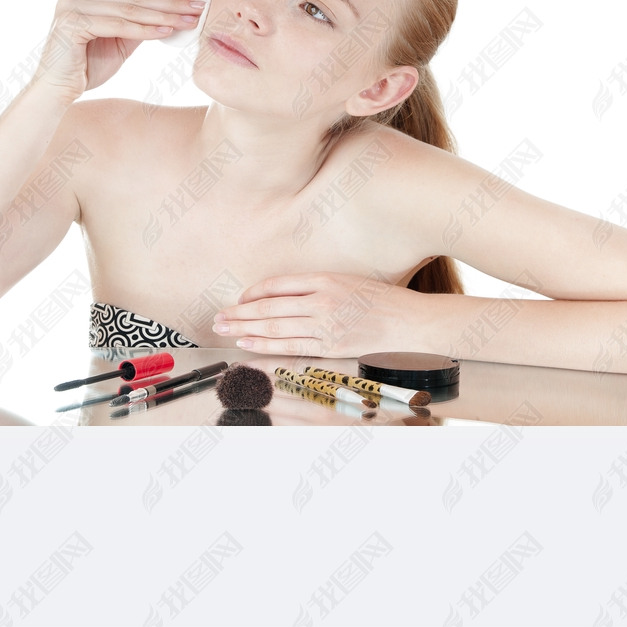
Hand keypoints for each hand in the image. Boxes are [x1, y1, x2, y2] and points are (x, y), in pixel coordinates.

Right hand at [29, 0, 208, 102]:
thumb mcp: (119, 43)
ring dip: (163, 15)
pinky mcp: (72, 22)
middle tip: (200, 2)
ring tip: (190, 19)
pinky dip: (143, 29)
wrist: (57, 92)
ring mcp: (73, 5)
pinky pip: (116, 25)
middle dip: (171, 0)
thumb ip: (138, 26)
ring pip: (128, 10)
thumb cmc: (86, 70)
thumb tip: (170, 16)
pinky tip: (166, 32)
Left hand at [210, 273, 423, 357]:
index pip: (277, 285)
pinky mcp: (330, 346)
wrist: (409, 321)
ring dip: (245, 329)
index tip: (238, 300)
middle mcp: (321, 300)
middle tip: (217, 317)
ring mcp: (325, 325)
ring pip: (274, 327)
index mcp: (324, 279)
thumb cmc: (380, 301)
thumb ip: (316, 287)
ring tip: (225, 330)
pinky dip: (265, 345)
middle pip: (269, 307)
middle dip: (239, 313)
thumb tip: (280, 297)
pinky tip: (248, 344)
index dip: (252, 293)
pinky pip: (290, 346)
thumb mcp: (347, 281)